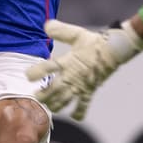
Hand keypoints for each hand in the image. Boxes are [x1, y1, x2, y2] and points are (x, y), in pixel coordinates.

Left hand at [25, 19, 142, 120]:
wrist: (114, 51)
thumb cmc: (94, 42)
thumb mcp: (76, 34)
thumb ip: (60, 30)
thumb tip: (46, 25)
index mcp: (67, 62)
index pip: (48, 68)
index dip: (36, 72)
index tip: (28, 76)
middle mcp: (72, 76)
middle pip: (53, 90)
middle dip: (42, 95)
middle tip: (35, 96)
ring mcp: (81, 86)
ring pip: (64, 100)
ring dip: (55, 105)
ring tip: (48, 106)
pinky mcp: (90, 91)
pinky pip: (83, 105)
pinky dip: (78, 112)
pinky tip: (74, 117)